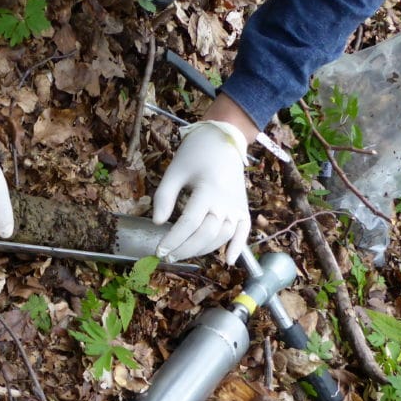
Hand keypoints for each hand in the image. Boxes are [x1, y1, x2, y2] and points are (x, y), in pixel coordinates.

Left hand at [152, 120, 249, 262]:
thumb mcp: (175, 171)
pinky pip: (243, 231)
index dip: (173, 240)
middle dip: (185, 249)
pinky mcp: (243, 208)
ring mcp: (237, 206)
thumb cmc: (195, 154)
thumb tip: (157, 222)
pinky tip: (227, 260)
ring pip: (221, 236)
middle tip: (168, 256)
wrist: (222, 140)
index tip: (159, 250)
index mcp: (208, 190)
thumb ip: (164, 196)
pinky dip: (238, 247)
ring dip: (203, 249)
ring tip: (183, 254)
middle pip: (205, 234)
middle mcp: (226, 202)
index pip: (189, 223)